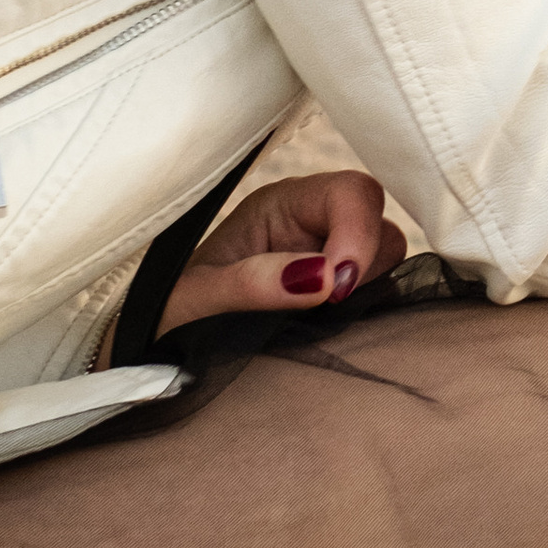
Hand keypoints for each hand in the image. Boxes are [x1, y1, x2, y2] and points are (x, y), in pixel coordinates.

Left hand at [155, 168, 407, 339]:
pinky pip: (382, 293)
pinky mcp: (343, 297)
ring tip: (322, 323)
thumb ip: (254, 284)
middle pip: (380, 221)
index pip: (350, 191)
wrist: (159, 356)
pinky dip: (372, 312)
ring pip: (388, 259)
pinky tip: (335, 331)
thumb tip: (326, 278)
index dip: (358, 234)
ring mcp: (332, 260)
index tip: (337, 289)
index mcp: (278, 206)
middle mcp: (313, 224)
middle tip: (331, 308)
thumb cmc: (170, 320)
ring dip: (368, 291)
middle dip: (366, 265)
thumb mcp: (197, 300)